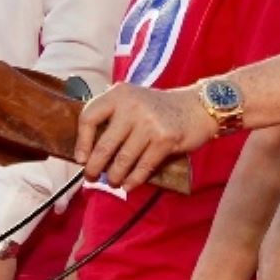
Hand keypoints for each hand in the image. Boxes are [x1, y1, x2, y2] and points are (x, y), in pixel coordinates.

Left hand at [76, 85, 215, 189]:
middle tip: (92, 177)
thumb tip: (89, 154)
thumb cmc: (160, 110)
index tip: (81, 158)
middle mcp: (132, 105)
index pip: (89, 116)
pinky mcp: (164, 138)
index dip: (82, 141)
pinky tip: (129, 185)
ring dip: (114, 177)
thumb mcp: (134, 103)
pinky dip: (133, 180)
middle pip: (104, 144)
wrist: (198, 107)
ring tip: (113, 182)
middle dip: (95, 167)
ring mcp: (149, 122)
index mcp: (120, 94)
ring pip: (122, 160)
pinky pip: (142, 167)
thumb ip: (113, 119)